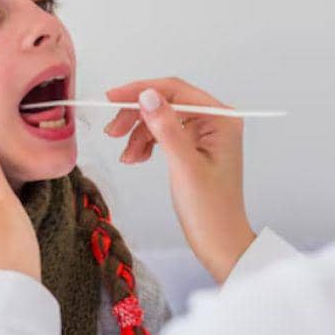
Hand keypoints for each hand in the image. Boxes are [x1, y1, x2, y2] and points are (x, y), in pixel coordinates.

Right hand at [104, 77, 255, 282]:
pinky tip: (135, 158)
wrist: (220, 243)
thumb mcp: (184, 167)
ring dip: (138, 133)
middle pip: (166, 102)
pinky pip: (162, 134)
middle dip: (136, 115)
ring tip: (127, 156)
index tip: (112, 97)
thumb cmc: (212, 212)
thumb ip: (166, 128)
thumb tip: (147, 96)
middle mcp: (215, 121)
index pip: (176, 91)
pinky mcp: (193, 147)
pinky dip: (145, 144)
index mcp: (222, 120)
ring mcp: (204, 134)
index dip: (141, 91)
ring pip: (160, 119)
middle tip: (112, 131)